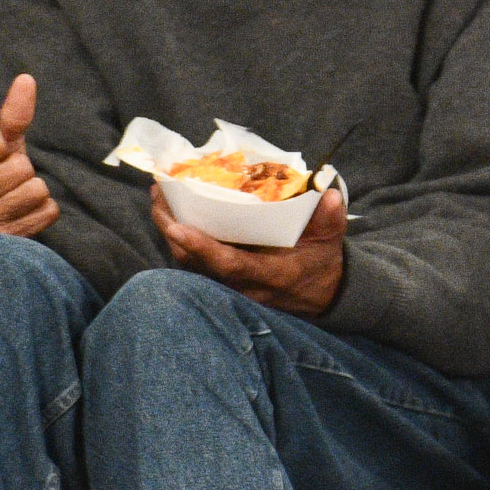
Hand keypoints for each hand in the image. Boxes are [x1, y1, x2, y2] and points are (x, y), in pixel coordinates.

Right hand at [0, 73, 55, 238]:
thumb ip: (9, 116)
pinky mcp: (0, 243)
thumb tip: (27, 78)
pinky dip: (41, 213)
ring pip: (37, 188)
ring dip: (32, 192)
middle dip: (18, 172)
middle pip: (20, 166)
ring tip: (9, 202)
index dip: (0, 150)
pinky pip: (48, 211)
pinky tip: (19, 218)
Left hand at [152, 182, 346, 316]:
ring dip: (170, 232)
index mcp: (271, 275)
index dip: (202, 247)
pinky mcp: (222, 282)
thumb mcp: (330, 242)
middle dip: (172, 230)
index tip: (177, 226)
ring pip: (189, 263)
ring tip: (159, 197)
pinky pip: (192, 262)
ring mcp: (230, 286)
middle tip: (159, 195)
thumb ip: (330, 220)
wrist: (319, 295)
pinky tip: (171, 213)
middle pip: (196, 263)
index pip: (230, 264)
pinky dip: (178, 239)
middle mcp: (244, 285)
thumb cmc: (321, 264)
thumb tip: (328, 194)